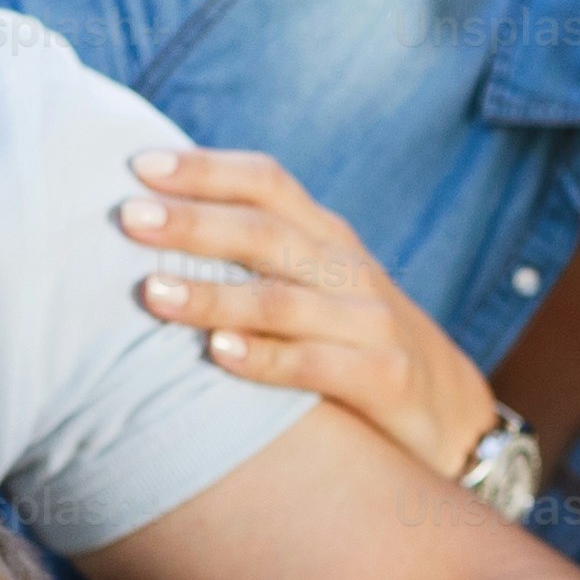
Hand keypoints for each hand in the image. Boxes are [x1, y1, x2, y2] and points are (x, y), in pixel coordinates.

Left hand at [120, 148, 501, 481]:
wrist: (452, 415)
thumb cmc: (355, 343)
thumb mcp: (318, 286)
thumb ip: (257, 257)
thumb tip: (156, 224)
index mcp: (326, 236)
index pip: (266, 182)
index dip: (205, 169)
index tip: (137, 164)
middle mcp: (348, 268)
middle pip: (265, 232)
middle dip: (193, 223)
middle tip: (127, 218)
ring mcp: (369, 322)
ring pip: (283, 300)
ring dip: (214, 295)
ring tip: (152, 292)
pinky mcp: (384, 377)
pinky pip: (315, 365)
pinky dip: (265, 359)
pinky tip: (217, 355)